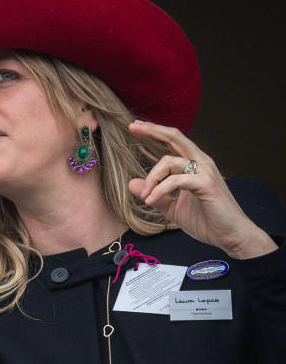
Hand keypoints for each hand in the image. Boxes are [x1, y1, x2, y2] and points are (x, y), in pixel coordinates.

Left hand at [127, 120, 275, 258]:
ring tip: (145, 197)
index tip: (134, 126)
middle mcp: (201, 163)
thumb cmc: (206, 220)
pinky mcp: (206, 184)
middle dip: (152, 130)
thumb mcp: (172, 207)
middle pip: (175, 137)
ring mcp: (205, 172)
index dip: (155, 131)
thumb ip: (155, 194)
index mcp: (194, 165)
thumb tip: (131, 183)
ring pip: (169, 162)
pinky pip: (176, 181)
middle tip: (132, 127)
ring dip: (151, 179)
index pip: (173, 141)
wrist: (231, 236)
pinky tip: (151, 200)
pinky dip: (159, 190)